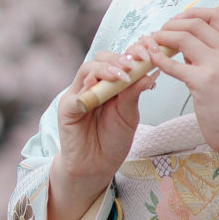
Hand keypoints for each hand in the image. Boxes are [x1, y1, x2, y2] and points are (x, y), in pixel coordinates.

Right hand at [47, 47, 158, 219]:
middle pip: (103, 58)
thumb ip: (134, 94)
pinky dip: (89, 85)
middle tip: (137, 61)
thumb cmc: (112, 141)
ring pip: (89, 68)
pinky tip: (103, 86)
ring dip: (107, 68)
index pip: (120, 60)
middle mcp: (94, 84)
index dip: (133, 52)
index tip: (151, 51)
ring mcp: (79, 93)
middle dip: (121, 57)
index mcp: (111, 84)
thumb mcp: (129, 115)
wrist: (95, 167)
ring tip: (123, 74)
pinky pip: (76, 90)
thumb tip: (150, 72)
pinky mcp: (67, 106)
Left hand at [145, 5, 218, 163]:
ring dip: (163, 36)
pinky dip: (159, 58)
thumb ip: (211, 55)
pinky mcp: (202, 83)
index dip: (194, 12)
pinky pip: (173, 65)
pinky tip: (152, 58)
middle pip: (195, 24)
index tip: (179, 19)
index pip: (216, 16)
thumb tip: (184, 44)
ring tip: (153, 42)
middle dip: (172, 24)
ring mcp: (216, 67)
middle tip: (160, 32)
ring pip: (183, 37)